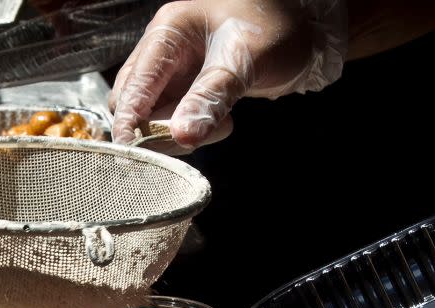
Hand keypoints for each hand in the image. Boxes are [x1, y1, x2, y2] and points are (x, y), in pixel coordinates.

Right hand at [109, 0, 346, 150]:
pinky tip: (223, 122)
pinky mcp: (188, 89)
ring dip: (177, 133)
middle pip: (132, 102)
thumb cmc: (276, 29)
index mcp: (168, 33)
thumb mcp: (243, 62)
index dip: (129, 119)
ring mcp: (174, 72)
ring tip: (220, 125)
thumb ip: (210, 98)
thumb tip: (181, 135)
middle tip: (191, 140)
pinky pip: (175, 119)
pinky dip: (194, 129)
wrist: (306, 29)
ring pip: (152, 115)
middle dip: (155, 129)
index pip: (133, 83)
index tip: (132, 151)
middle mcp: (163, 52)